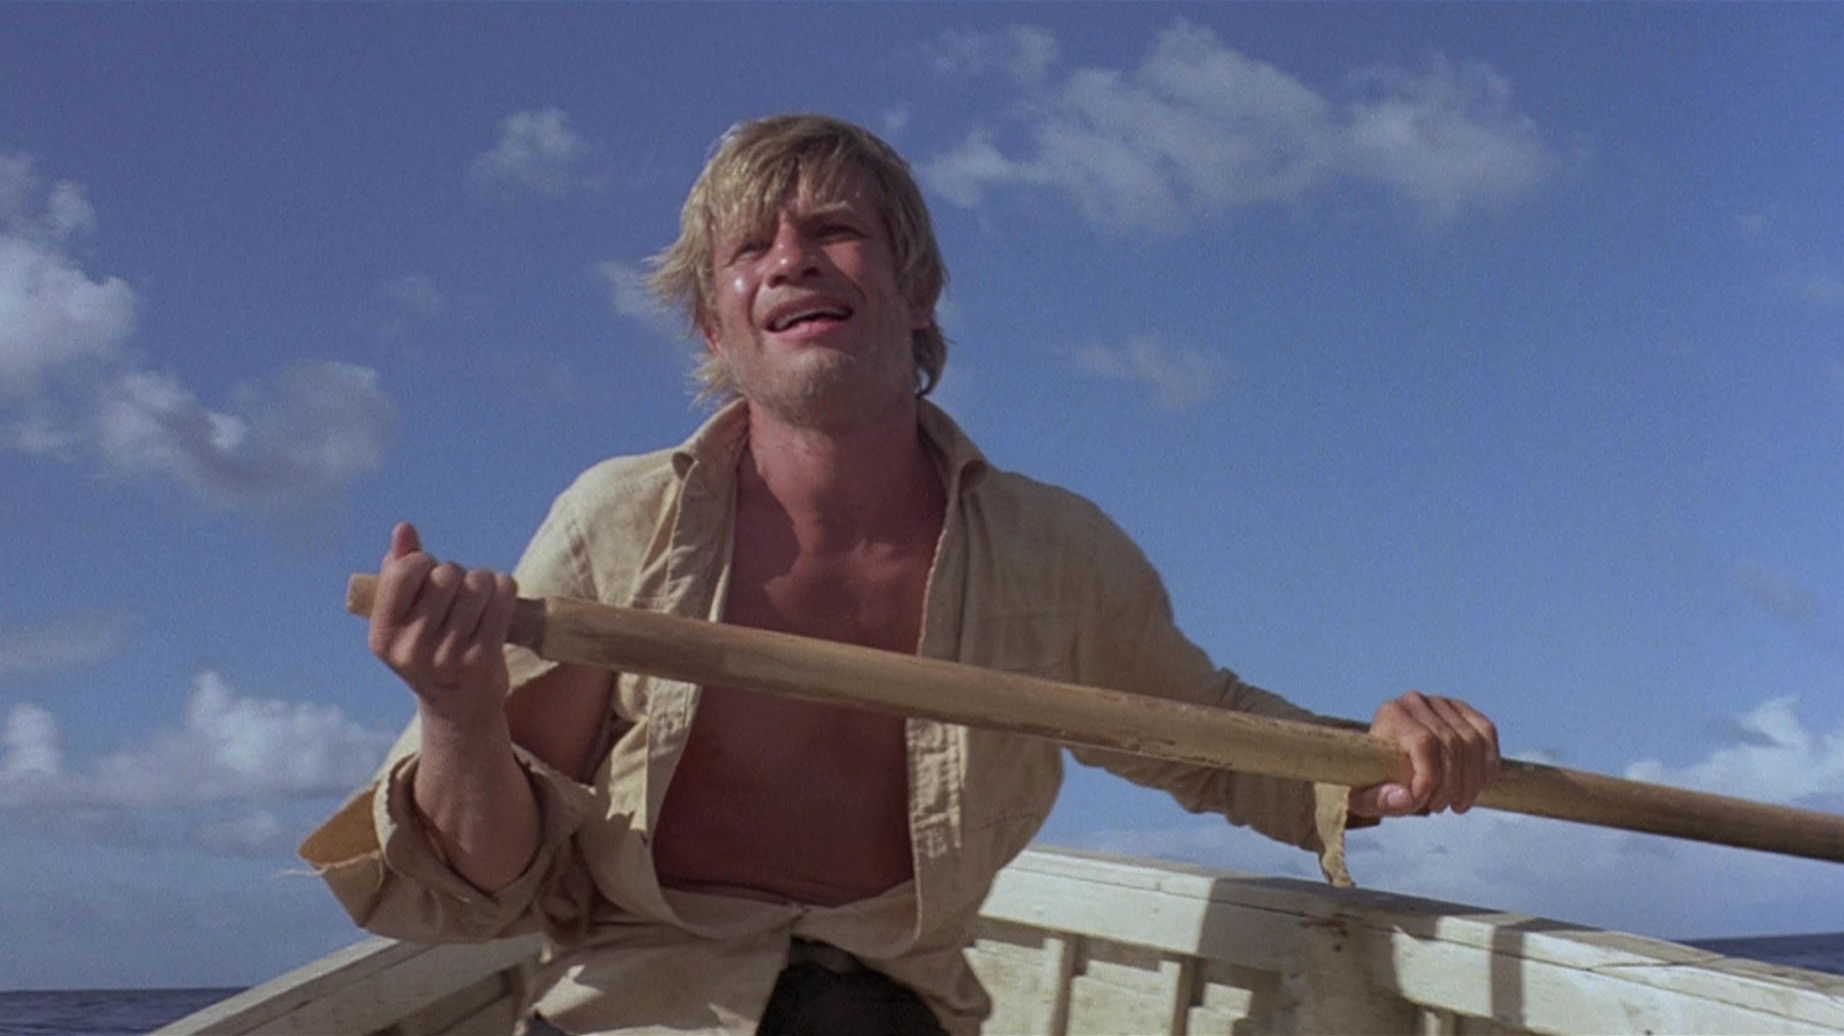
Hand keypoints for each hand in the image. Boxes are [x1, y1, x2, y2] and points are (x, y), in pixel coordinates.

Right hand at [367, 522, 518, 726]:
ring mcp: (449, 657)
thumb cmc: (428, 646)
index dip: (423, 562)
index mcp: (383, 635)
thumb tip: (404, 528)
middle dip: (456, 573)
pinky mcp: (484, 660)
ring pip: (478, 583)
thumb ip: (399, 570)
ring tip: (478, 598)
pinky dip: (504, 588)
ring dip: (483, 581)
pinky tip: (499, 597)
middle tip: (457, 594)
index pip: (404, 572)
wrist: (459, 706)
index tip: (429, 573)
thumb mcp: (403, 616)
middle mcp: (411, 650)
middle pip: (447, 574)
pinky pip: (503, 597)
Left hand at [1349, 691, 1499, 817]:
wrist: (1387, 763)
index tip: (1423, 804)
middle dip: (1451, 785)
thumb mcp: (1366, 796)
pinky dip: (1489, 763)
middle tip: (1442, 809)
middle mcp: (1416, 702)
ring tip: (1458, 804)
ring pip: (1472, 742)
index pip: (1423, 743)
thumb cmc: (1375, 780)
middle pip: (1451, 744)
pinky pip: (1486, 732)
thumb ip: (1377, 800)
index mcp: (1390, 714)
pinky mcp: (1462, 710)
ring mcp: (1442, 703)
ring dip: (1472, 781)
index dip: (1429, 779)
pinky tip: (1481, 786)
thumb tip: (1405, 798)